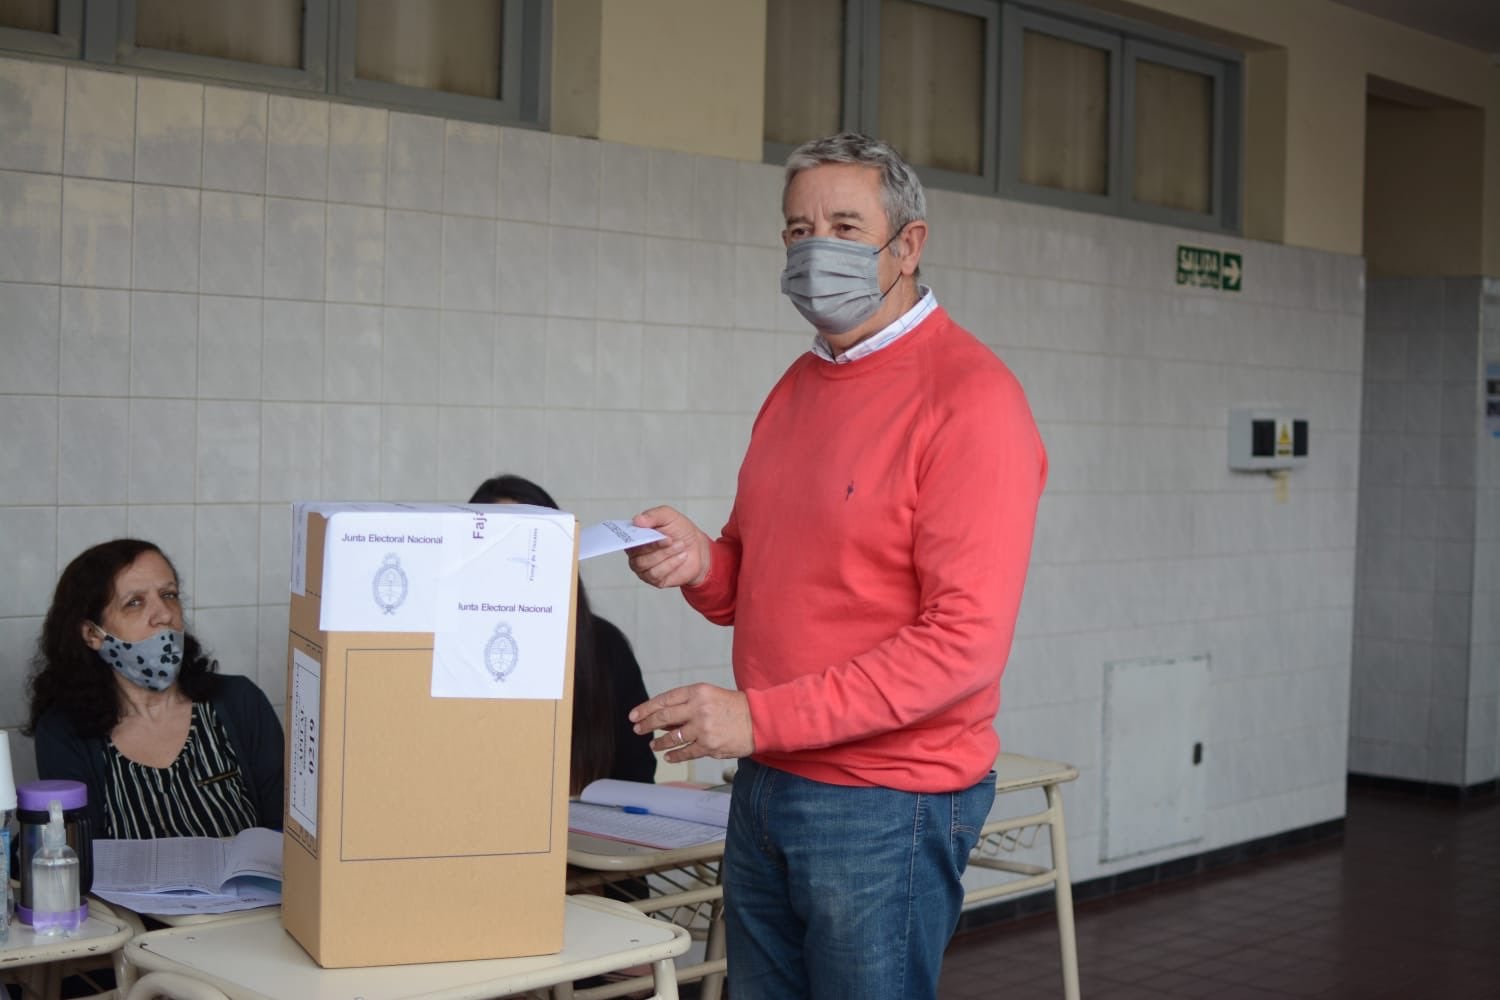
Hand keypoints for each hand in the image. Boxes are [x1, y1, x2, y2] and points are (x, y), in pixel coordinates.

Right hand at [627, 506, 712, 588]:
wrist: (698, 548)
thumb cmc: (680, 531)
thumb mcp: (669, 516)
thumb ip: (653, 515)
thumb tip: (637, 520)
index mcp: (636, 536)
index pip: (626, 539)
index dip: (635, 538)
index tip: (648, 534)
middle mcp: (636, 554)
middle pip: (636, 553)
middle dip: (655, 545)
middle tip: (670, 539)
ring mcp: (644, 568)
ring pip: (645, 564)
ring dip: (665, 554)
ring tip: (680, 545)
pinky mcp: (654, 580)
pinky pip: (655, 574)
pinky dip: (671, 564)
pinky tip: (681, 557)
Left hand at [630, 684, 753, 762]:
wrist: (759, 720)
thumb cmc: (734, 707)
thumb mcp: (710, 695)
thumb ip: (687, 704)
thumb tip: (663, 719)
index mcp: (697, 691)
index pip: (665, 699)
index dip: (646, 708)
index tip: (635, 715)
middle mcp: (698, 708)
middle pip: (664, 717)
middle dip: (647, 725)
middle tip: (638, 729)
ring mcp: (703, 728)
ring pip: (672, 737)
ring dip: (659, 743)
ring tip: (653, 745)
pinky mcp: (709, 745)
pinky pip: (686, 752)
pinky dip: (675, 755)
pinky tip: (668, 757)